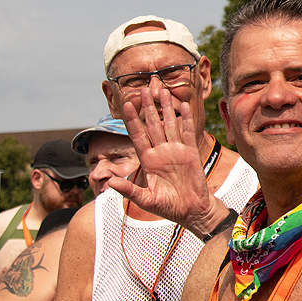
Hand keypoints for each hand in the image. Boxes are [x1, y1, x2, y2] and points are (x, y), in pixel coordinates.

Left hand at [105, 82, 223, 235]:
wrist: (191, 211)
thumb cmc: (168, 207)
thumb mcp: (146, 200)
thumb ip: (129, 190)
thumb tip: (109, 183)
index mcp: (148, 161)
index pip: (138, 135)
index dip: (133, 120)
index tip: (127, 104)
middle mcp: (161, 152)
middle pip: (153, 124)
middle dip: (148, 107)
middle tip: (144, 88)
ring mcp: (176, 151)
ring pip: (169, 124)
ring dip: (166, 108)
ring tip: (162, 91)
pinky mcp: (191, 153)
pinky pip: (188, 133)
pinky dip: (186, 119)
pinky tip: (184, 106)